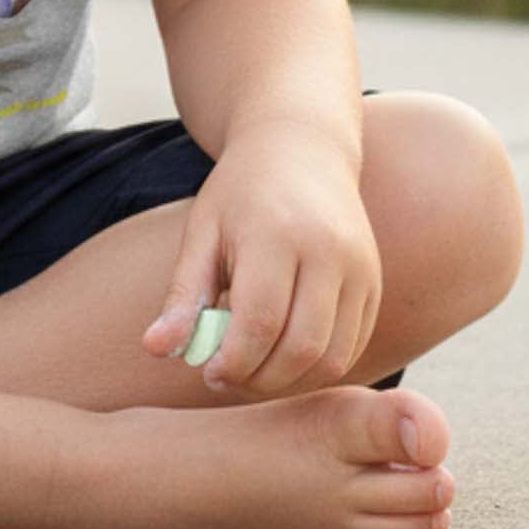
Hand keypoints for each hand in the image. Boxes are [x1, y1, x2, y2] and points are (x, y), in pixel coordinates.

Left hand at [140, 121, 380, 398]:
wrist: (301, 147)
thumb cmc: (240, 192)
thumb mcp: (202, 231)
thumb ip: (183, 295)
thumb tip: (154, 350)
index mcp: (277, 233)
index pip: (260, 322)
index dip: (232, 362)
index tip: (207, 371)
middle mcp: (329, 250)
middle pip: (302, 348)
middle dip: (260, 380)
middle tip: (227, 377)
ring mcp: (360, 267)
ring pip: (333, 358)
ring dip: (290, 382)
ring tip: (254, 369)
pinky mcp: (373, 283)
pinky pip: (351, 347)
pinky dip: (317, 367)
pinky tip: (283, 355)